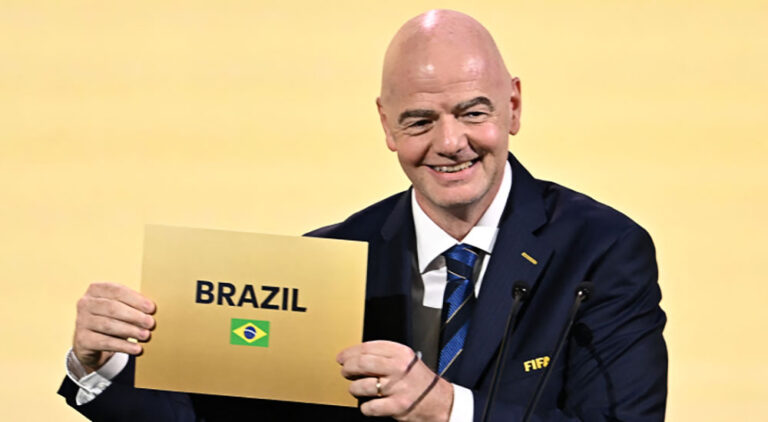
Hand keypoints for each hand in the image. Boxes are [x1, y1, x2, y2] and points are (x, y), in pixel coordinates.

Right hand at [73, 282, 155, 371]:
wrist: (93, 342)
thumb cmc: (113, 319)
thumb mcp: (122, 308)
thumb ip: (134, 305)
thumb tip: (152, 310)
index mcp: (96, 289)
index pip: (117, 291)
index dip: (136, 299)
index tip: (152, 308)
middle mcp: (85, 303)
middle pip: (112, 308)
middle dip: (134, 316)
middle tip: (151, 323)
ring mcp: (81, 321)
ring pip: (108, 325)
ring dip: (130, 331)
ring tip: (146, 335)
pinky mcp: (82, 339)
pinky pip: (105, 342)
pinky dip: (123, 346)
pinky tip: (137, 349)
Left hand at [337, 341, 452, 421]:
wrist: (440, 401)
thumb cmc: (420, 381)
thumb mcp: (407, 360)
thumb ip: (385, 355)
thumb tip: (356, 356)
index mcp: (401, 353)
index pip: (368, 347)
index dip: (350, 352)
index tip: (342, 357)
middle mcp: (399, 368)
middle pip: (362, 364)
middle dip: (348, 368)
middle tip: (345, 371)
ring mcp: (397, 387)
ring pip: (362, 386)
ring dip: (354, 388)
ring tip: (355, 388)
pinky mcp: (397, 406)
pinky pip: (370, 407)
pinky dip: (364, 407)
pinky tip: (367, 404)